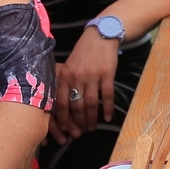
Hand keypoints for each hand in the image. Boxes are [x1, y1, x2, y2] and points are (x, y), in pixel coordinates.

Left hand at [53, 25, 120, 143]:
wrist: (100, 36)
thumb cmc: (83, 53)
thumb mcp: (69, 66)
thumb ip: (65, 83)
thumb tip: (62, 106)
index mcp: (65, 76)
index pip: (61, 102)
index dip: (63, 119)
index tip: (66, 129)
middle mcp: (76, 77)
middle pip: (76, 106)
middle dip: (79, 122)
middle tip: (82, 132)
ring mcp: (92, 76)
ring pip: (91, 103)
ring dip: (92, 118)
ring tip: (93, 127)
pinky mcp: (107, 74)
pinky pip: (107, 95)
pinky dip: (107, 109)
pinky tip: (108, 117)